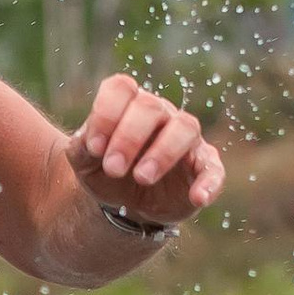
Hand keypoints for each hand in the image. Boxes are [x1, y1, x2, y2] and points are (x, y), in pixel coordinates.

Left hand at [67, 73, 223, 226]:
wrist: (125, 206)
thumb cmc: (105, 172)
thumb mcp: (84, 163)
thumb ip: (80, 148)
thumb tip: (87, 141)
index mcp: (128, 105)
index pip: (121, 88)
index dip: (106, 113)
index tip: (93, 147)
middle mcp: (160, 114)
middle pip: (151, 107)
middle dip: (129, 137)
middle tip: (113, 169)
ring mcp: (185, 139)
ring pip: (185, 128)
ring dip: (163, 152)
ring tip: (142, 177)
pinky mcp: (202, 167)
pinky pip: (213, 168)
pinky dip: (209, 181)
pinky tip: (198, 197)